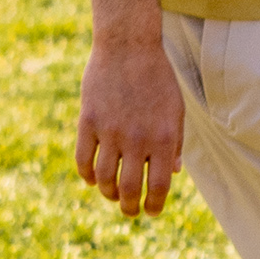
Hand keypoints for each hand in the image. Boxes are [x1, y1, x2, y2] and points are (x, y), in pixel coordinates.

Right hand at [77, 27, 185, 215]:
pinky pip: (83, 159)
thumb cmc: (157, 78)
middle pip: (129, 189)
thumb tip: (173, 174)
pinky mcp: (88, 121)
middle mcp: (137, 139)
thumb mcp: (176, 110)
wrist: (128, 46)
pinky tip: (92, 179)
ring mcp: (110, 131)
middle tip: (130, 210)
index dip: (154, 205)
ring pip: (104, 179)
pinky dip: (87, 175)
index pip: (158, 186)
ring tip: (112, 194)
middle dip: (130, 207)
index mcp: (163, 138)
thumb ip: (176, 143)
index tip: (151, 212)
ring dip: (108, 193)